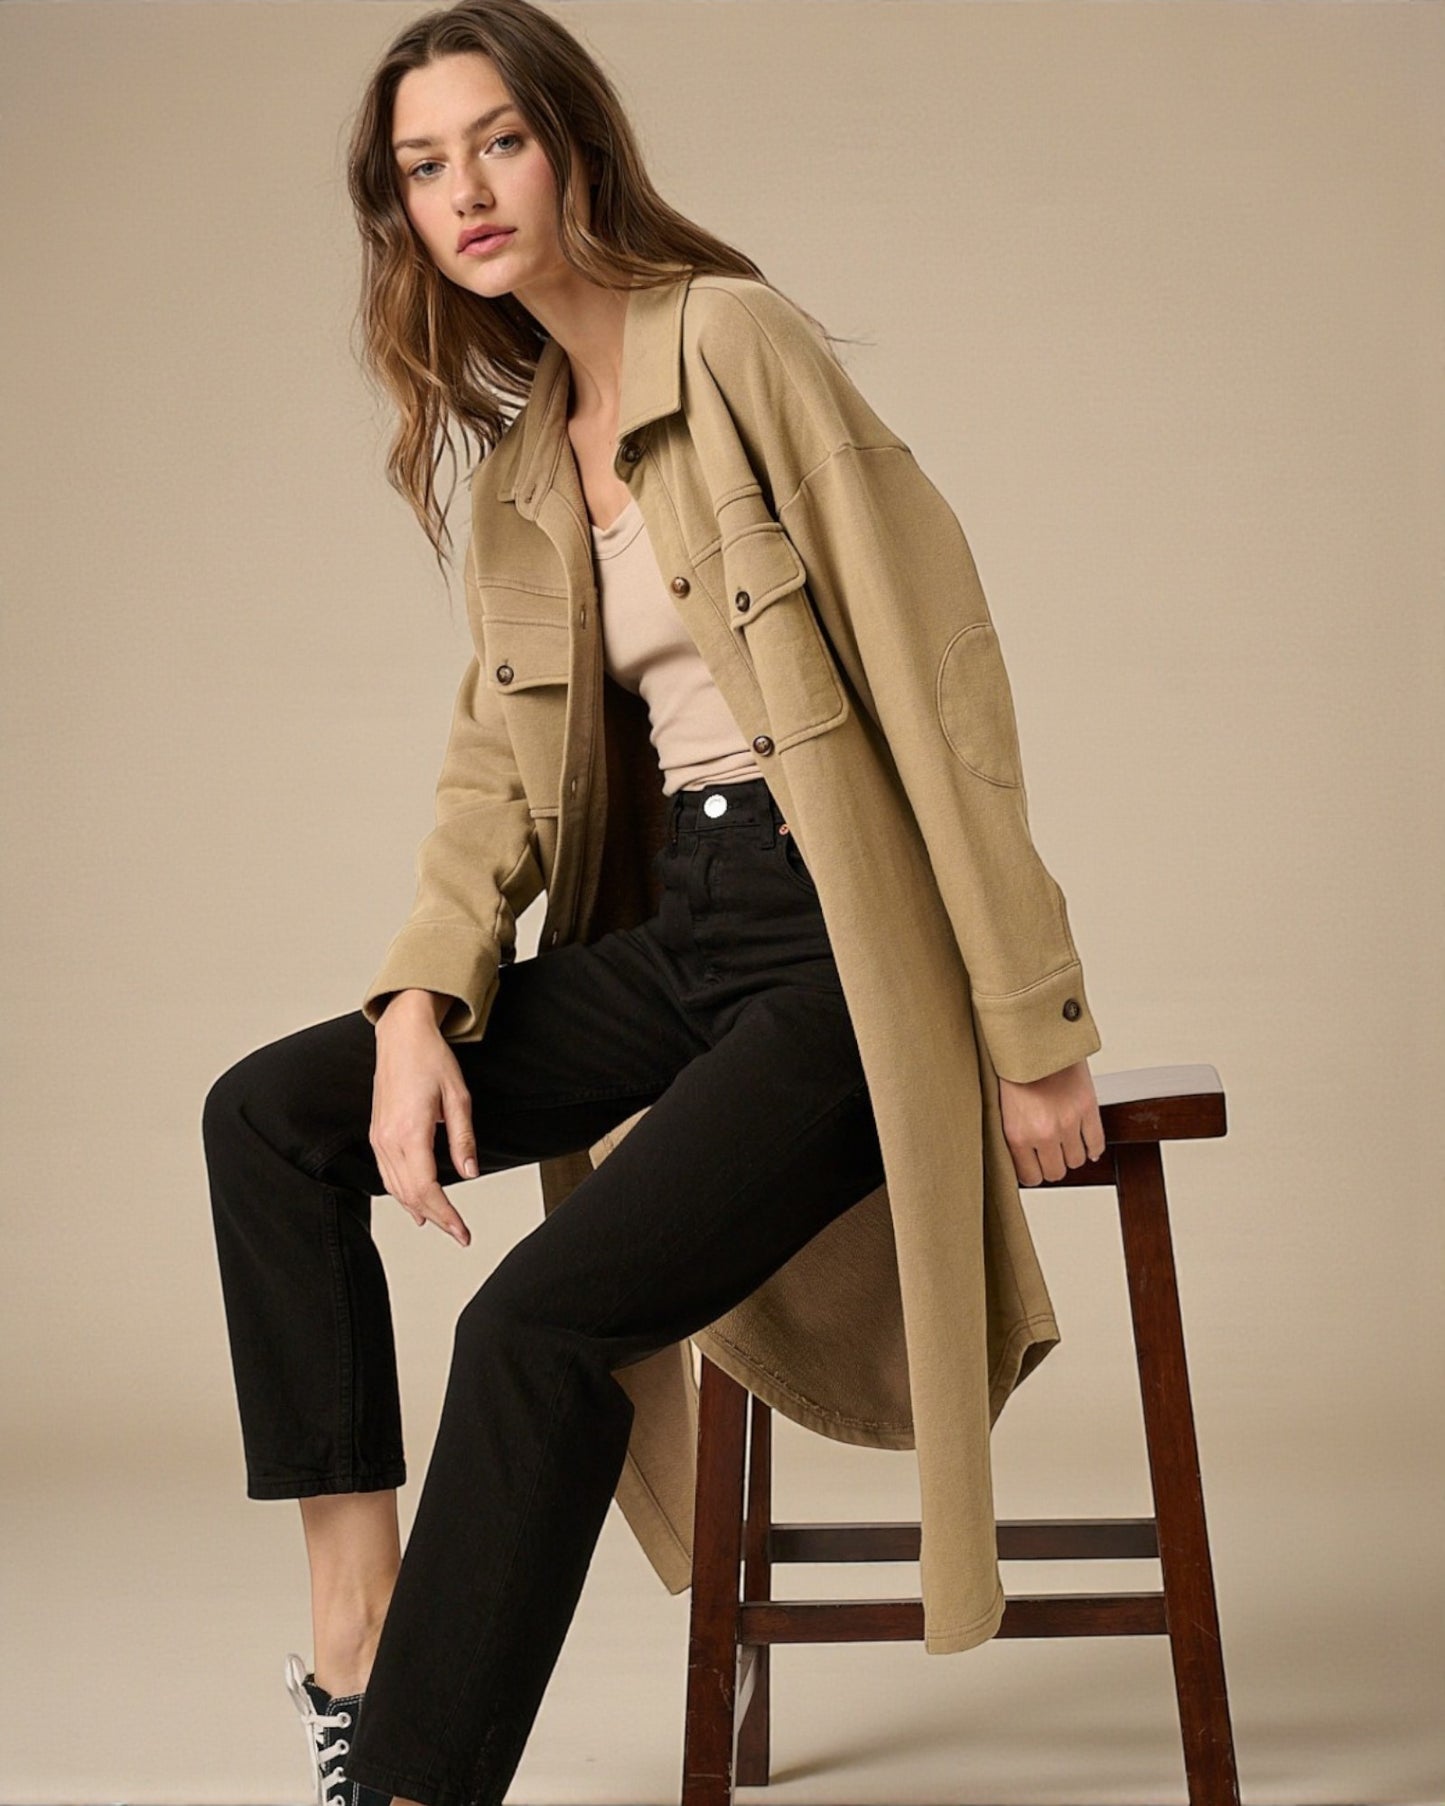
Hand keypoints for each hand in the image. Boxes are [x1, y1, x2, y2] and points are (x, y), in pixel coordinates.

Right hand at [369, 993, 477, 1245]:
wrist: (402, 1035)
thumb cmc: (431, 1059)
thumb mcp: (459, 1097)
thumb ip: (463, 1139)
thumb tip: (470, 1173)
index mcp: (410, 1132)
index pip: (426, 1189)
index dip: (445, 1215)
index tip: (462, 1232)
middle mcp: (388, 1139)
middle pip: (410, 1195)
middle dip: (436, 1218)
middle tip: (459, 1234)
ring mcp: (379, 1137)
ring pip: (396, 1188)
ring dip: (419, 1209)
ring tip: (442, 1224)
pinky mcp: (377, 1133)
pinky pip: (387, 1174)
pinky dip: (402, 1194)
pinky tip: (414, 1206)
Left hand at [997, 1058, 1105, 1186]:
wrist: (1033, 1037)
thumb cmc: (1014, 1069)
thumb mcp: (1002, 1107)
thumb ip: (1013, 1136)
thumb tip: (1021, 1162)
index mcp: (1017, 1134)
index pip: (1031, 1177)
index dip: (1033, 1172)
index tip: (1033, 1165)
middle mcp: (1043, 1133)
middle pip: (1056, 1172)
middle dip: (1052, 1164)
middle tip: (1049, 1153)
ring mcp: (1068, 1122)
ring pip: (1076, 1161)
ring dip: (1071, 1153)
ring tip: (1064, 1141)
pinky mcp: (1088, 1108)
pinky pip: (1097, 1143)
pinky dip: (1093, 1147)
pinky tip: (1085, 1142)